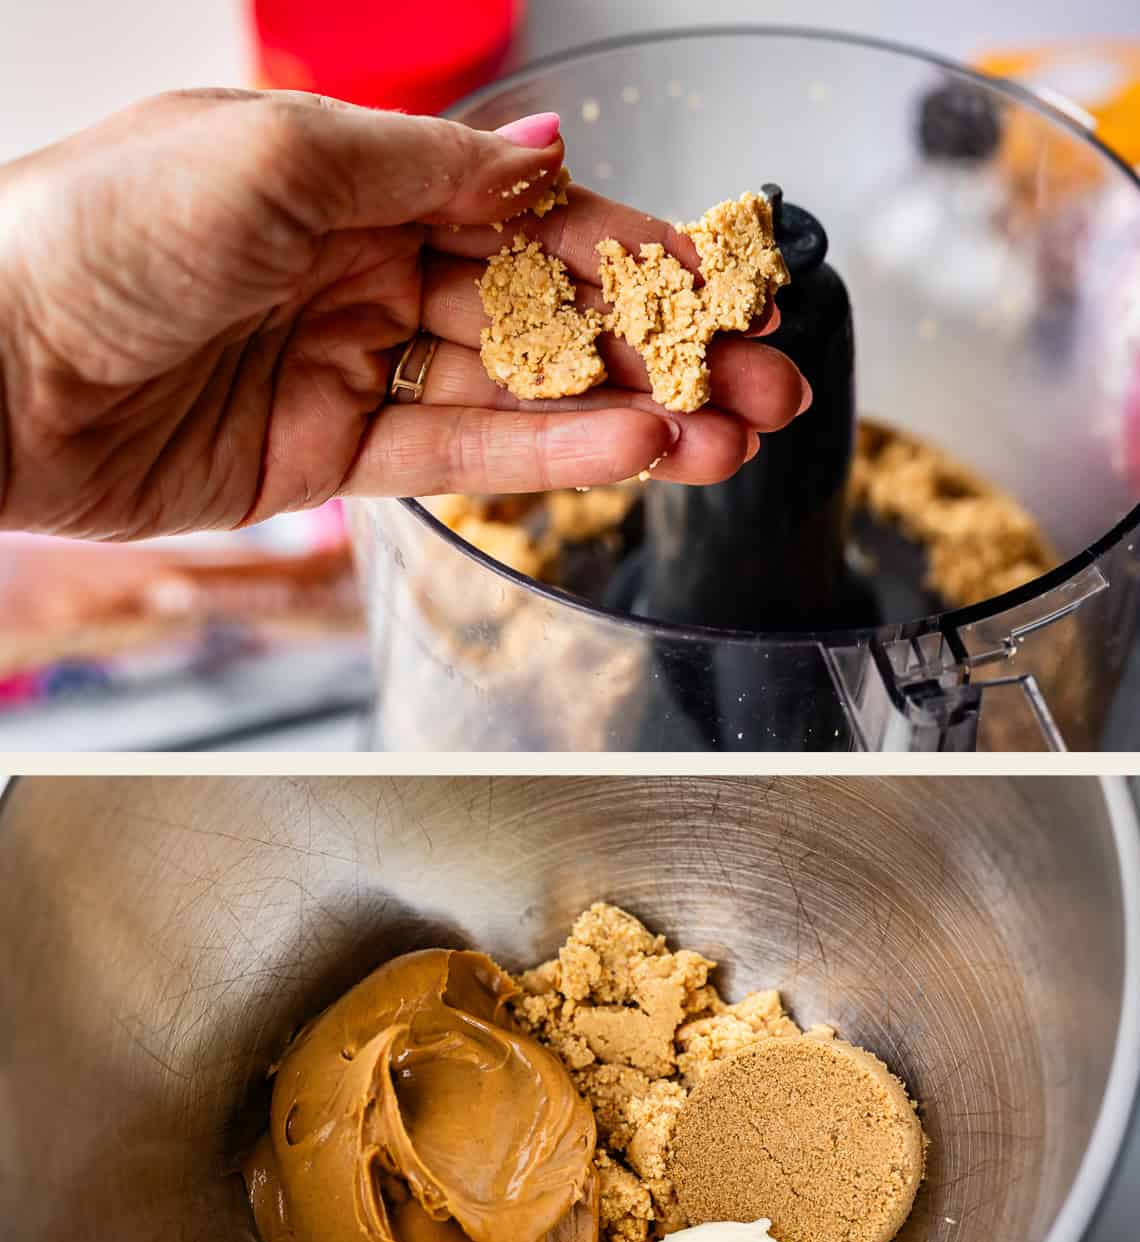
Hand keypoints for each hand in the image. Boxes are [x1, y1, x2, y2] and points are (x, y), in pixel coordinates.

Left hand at [0, 90, 807, 541]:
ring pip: (523, 392)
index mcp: (357, 176)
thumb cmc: (96, 234)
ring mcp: (353, 365)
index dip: (641, 251)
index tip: (733, 284)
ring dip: (632, 415)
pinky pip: (461, 452)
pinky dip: (549, 454)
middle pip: (549, 313)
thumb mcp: (276, 154)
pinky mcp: (330, 455)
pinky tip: (633, 454)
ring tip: (728, 440)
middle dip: (665, 349)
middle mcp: (367, 267)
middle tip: (770, 385)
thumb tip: (544, 152)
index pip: (534, 216)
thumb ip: (426, 168)